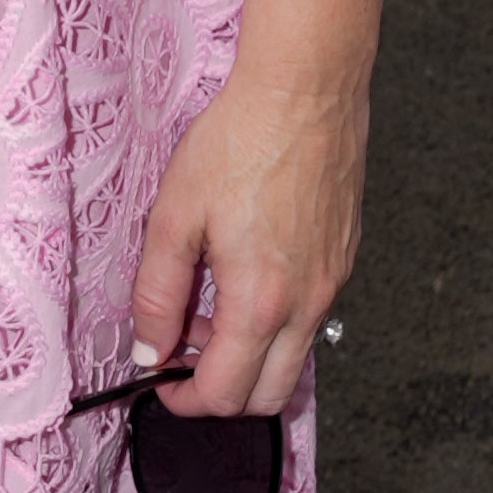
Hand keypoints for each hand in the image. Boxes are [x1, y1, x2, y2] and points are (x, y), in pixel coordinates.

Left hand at [121, 52, 366, 418]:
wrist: (305, 92)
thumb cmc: (242, 141)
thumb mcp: (173, 217)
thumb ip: (156, 294)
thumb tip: (149, 346)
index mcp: (260, 302)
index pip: (224, 394)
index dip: (182, 400)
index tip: (160, 380)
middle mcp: (307, 304)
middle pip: (269, 398)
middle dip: (222, 391)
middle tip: (185, 352)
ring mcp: (332, 284)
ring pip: (294, 358)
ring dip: (250, 354)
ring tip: (212, 302)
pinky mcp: (343, 260)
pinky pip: (311, 318)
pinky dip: (276, 321)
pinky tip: (246, 273)